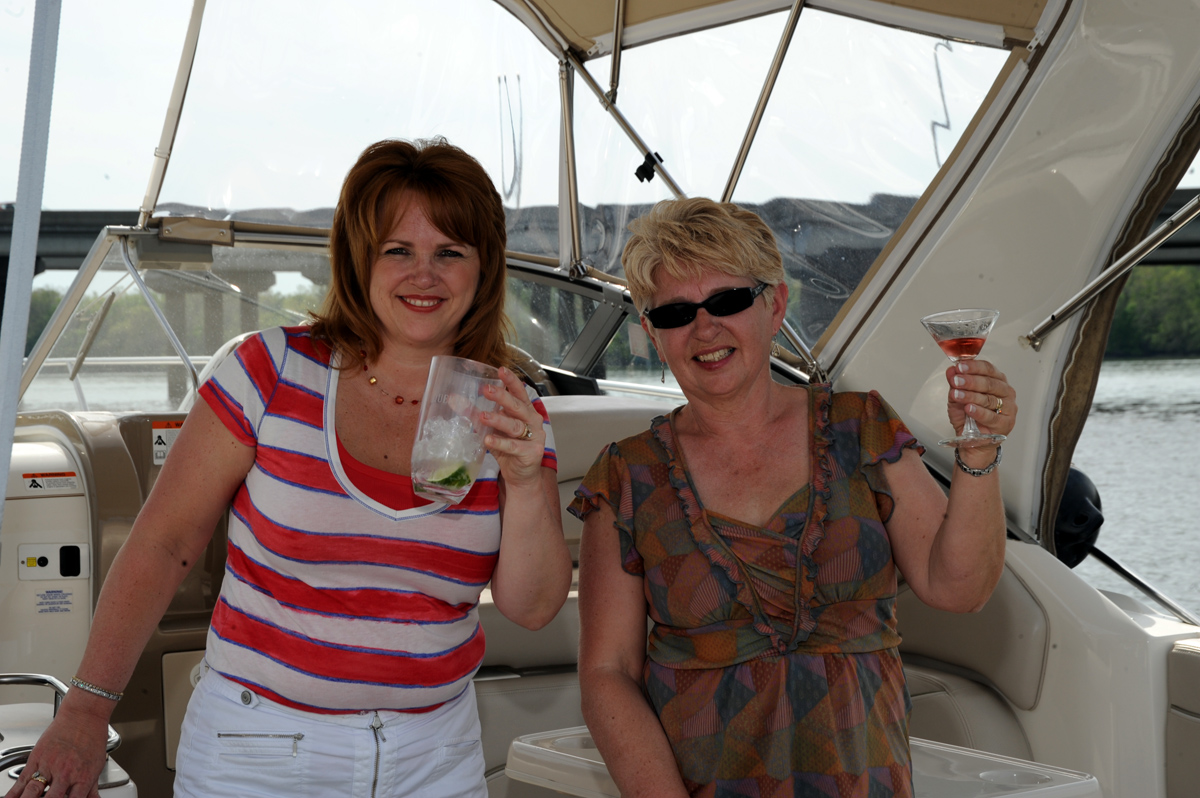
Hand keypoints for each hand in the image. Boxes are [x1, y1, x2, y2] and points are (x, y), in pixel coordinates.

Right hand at [6, 704, 108, 797]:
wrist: (84, 716)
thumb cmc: (92, 738)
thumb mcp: (96, 766)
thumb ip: (91, 789)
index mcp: (83, 778)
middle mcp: (65, 774)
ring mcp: (49, 766)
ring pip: (32, 792)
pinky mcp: (36, 758)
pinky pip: (22, 779)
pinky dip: (14, 793)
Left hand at [482, 367, 545, 488]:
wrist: (521, 475)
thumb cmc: (508, 448)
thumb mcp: (493, 429)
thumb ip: (478, 414)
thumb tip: (453, 399)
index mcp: (525, 411)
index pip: (519, 392)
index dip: (511, 381)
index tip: (501, 370)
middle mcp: (532, 421)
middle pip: (517, 406)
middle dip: (502, 397)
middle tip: (486, 390)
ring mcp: (534, 437)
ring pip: (515, 426)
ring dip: (498, 420)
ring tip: (483, 416)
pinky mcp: (531, 453)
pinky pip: (514, 446)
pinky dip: (500, 443)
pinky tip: (488, 440)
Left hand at [944, 359, 1017, 439]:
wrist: (972, 440)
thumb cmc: (968, 417)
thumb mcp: (957, 397)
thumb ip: (955, 384)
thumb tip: (951, 370)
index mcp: (996, 380)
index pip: (988, 369)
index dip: (973, 367)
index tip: (959, 366)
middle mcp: (1005, 392)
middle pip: (989, 383)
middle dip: (970, 381)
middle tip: (956, 380)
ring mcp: (1008, 407)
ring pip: (989, 399)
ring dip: (971, 396)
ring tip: (957, 395)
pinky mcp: (1006, 423)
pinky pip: (991, 417)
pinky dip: (978, 412)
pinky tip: (969, 408)